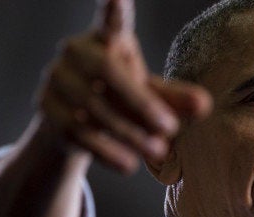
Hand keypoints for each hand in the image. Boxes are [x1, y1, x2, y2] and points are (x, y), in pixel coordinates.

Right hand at [36, 0, 210, 173]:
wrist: (71, 122)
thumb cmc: (118, 96)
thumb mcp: (148, 94)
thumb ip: (174, 98)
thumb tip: (205, 106)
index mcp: (105, 39)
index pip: (112, 22)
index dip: (114, 9)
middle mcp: (75, 53)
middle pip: (108, 72)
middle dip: (142, 104)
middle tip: (171, 129)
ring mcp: (57, 81)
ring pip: (95, 109)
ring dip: (130, 134)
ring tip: (159, 151)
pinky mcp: (48, 111)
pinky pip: (78, 133)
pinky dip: (107, 151)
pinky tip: (129, 164)